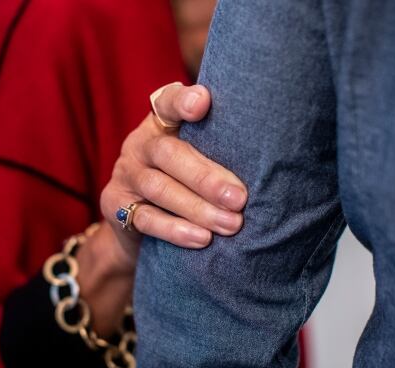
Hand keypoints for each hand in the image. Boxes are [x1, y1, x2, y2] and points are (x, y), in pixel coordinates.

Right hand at [100, 83, 246, 268]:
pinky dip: (175, 230)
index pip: (168, 102)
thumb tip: (280, 154)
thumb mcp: (201, 161)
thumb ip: (224, 148)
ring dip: (197, 208)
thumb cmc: (187, 186)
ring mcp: (124, 173)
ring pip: (159, 188)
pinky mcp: (114, 204)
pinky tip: (201, 239)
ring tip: (231, 225)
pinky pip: (145, 218)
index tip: (203, 103)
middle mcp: (140, 143)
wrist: (140, 231)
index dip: (183, 101)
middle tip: (241, 198)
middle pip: (169, 153)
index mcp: (162, 123)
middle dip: (207, 177)